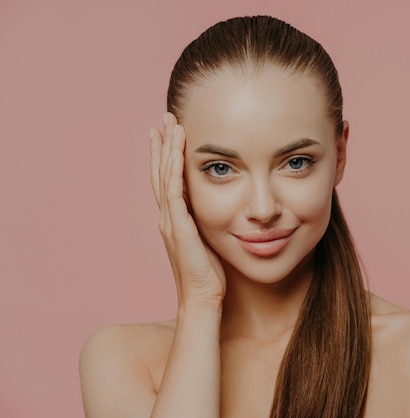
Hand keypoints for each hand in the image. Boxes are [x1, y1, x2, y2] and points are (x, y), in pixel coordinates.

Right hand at [150, 112, 225, 307]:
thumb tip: (222, 209)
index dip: (164, 157)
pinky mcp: (179, 228)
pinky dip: (173, 169)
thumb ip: (207, 224)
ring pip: (164, 177)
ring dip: (166, 149)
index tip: (167, 133)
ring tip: (169, 125)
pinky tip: (175, 151)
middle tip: (164, 119)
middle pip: (160, 173)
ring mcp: (170, 222)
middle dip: (162, 145)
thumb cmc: (209, 276)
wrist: (203, 300)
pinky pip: (174, 192)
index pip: (166, 181)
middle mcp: (167, 218)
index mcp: (174, 220)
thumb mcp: (208, 242)